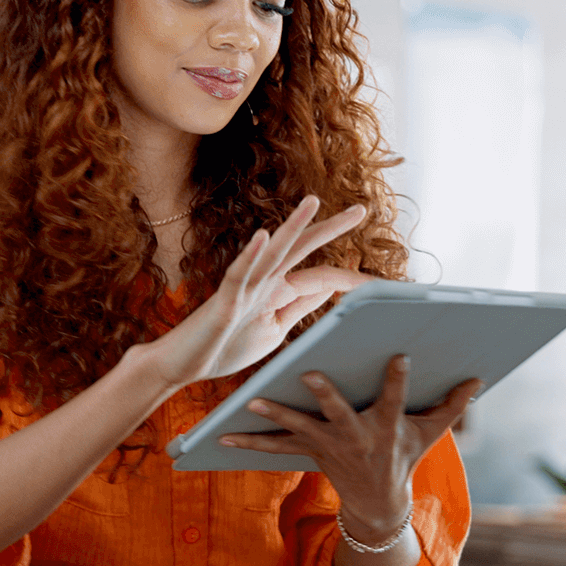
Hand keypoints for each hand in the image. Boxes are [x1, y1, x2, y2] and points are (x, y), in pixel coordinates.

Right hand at [145, 196, 372, 387]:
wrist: (182, 365)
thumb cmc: (223, 347)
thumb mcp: (273, 330)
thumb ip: (298, 308)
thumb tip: (327, 291)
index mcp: (277, 291)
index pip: (321, 278)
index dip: (352, 280)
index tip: (383, 286)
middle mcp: (262, 283)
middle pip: (302, 249)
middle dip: (331, 229)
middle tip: (362, 208)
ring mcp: (243, 289)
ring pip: (272, 253)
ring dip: (292, 227)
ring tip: (313, 201)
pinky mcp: (223, 302)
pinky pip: (238, 275)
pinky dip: (250, 254)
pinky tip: (263, 236)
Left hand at [220, 355, 479, 538]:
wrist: (378, 503)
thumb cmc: (403, 457)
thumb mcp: (430, 434)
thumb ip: (452, 405)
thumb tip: (480, 378)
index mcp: (385, 427)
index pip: (393, 400)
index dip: (396, 380)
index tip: (398, 356)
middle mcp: (354, 437)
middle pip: (338, 413)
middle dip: (325, 394)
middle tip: (308, 372)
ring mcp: (327, 446)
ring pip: (298, 428)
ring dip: (274, 416)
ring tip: (251, 401)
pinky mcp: (307, 452)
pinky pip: (273, 447)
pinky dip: (248, 441)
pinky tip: (221, 433)